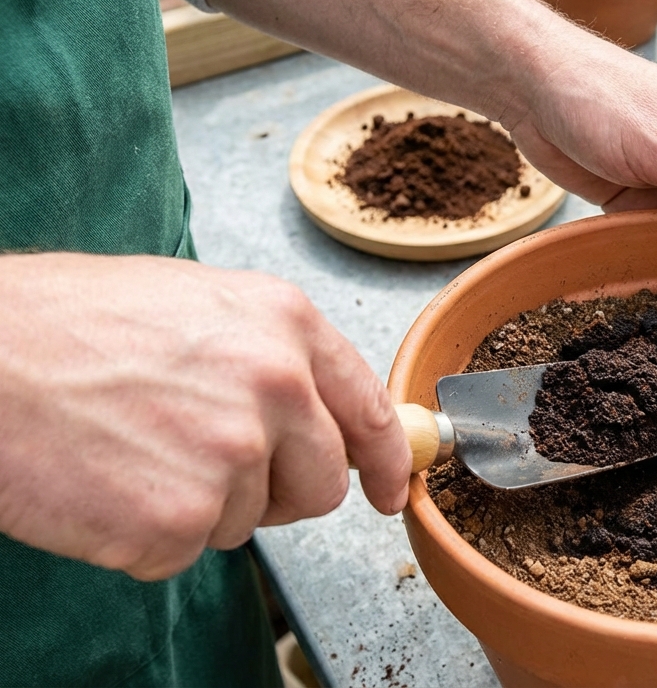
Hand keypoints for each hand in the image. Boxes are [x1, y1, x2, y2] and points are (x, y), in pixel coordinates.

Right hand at [0, 254, 410, 579]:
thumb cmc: (66, 323)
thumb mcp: (197, 305)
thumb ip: (272, 355)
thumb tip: (318, 412)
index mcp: (286, 324)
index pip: (368, 411)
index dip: (388, 461)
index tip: (391, 491)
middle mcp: (275, 386)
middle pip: (321, 485)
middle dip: (276, 491)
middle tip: (202, 465)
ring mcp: (231, 455)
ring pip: (246, 519)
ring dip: (196, 505)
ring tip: (131, 448)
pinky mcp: (178, 518)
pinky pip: (183, 551)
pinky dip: (142, 536)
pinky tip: (104, 483)